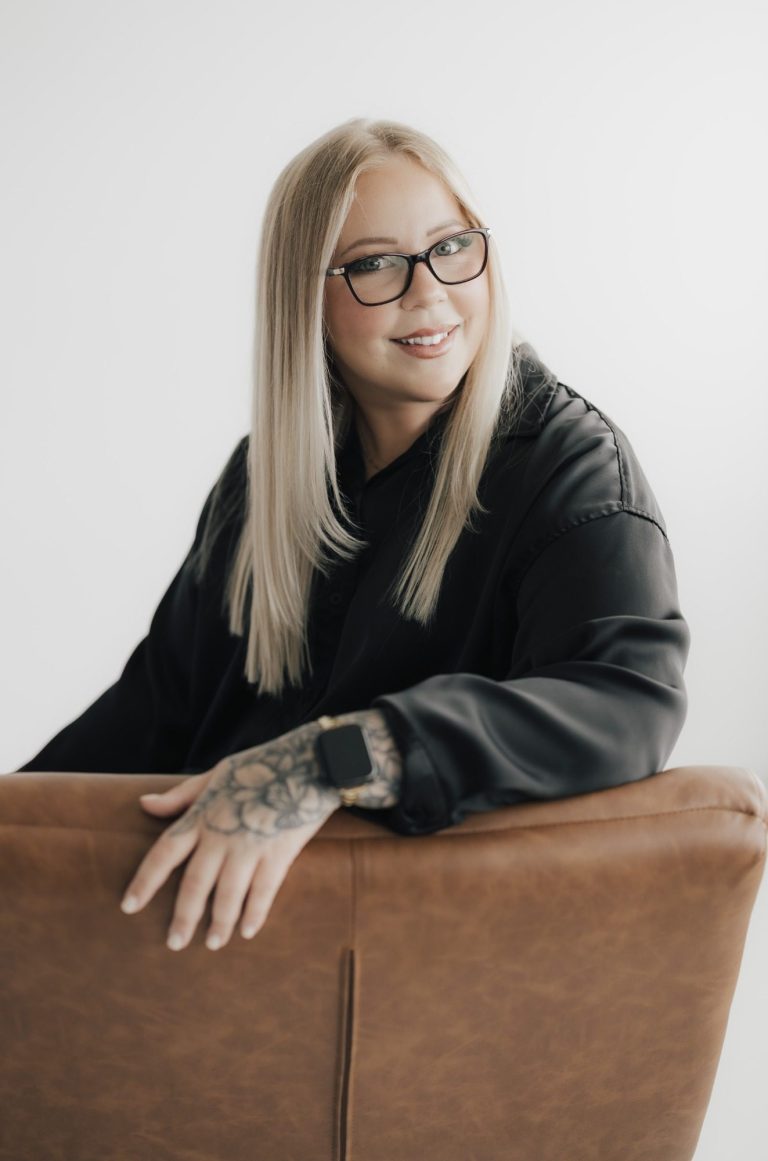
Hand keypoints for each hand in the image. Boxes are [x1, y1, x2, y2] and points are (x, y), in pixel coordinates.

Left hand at [119, 724, 340, 951]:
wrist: (310, 762)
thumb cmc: (260, 767)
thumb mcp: (215, 774)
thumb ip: (180, 796)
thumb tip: (144, 804)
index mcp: (202, 815)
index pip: (165, 852)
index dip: (145, 881)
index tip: (129, 906)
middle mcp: (222, 834)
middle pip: (195, 883)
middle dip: (184, 917)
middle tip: (174, 944)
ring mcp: (251, 846)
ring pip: (228, 894)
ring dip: (219, 923)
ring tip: (213, 943)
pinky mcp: (280, 854)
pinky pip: (264, 891)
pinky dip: (255, 913)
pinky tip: (247, 932)